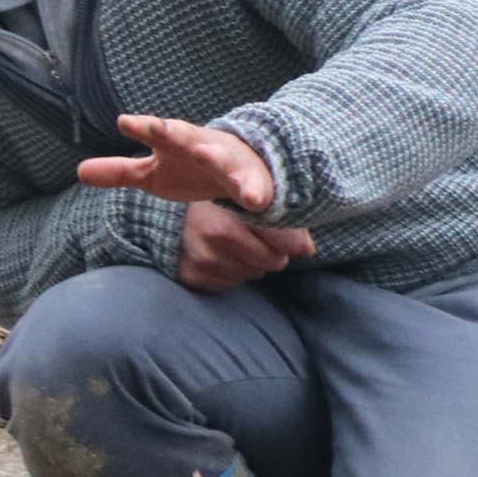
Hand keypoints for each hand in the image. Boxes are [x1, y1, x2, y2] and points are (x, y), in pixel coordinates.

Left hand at [78, 114, 275, 211]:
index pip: (155, 132)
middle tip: (163, 129)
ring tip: (207, 156)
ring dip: (216, 157)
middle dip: (176, 132)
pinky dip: (254, 191)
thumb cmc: (190, 168)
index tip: (124, 122)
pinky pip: (253, 187)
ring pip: (222, 158)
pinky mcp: (250, 181)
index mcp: (174, 142)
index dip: (141, 127)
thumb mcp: (153, 173)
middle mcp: (200, 146)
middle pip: (187, 137)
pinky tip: (253, 201)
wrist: (243, 166)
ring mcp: (227, 162)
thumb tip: (78, 171)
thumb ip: (119, 172)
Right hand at [176, 202, 315, 294]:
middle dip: (269, 250)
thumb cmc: (219, 193)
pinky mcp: (191, 276)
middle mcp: (215, 234)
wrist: (170, 196)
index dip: (292, 240)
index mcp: (236, 206)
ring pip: (252, 274)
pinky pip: (229, 285)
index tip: (291, 236)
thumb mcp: (249, 191)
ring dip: (249, 262)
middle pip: (273, 262)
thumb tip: (307, 250)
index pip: (286, 241)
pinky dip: (228, 272)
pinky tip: (216, 252)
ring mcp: (201, 259)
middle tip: (251, 232)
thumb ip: (281, 213)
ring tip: (231, 240)